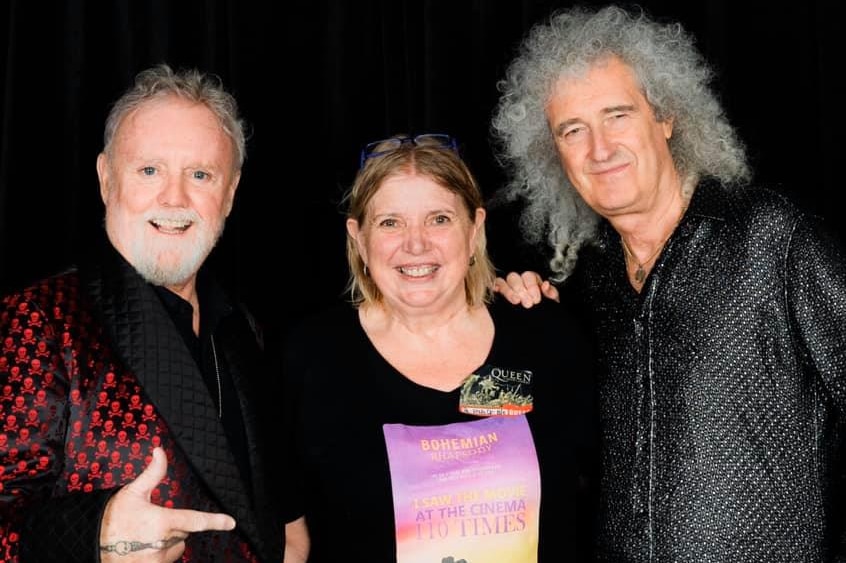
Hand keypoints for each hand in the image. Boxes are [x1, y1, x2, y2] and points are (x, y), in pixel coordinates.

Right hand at [99, 447, 235, 561]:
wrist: (90, 543)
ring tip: (144, 538)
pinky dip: (157, 555)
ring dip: (166, 544)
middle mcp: (163, 543)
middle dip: (174, 529)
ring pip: (175, 549)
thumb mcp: (132, 492)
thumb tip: (160, 451)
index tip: (231, 522)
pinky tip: (142, 549)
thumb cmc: (112, 517)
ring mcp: (157, 560)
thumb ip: (152, 474)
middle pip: (183, 534)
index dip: (215, 521)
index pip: (195, 520)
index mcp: (162, 522)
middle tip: (152, 524)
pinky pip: (164, 561)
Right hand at [493, 271, 558, 307]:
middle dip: (521, 289)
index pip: (529, 276)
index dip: (532, 286)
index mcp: (531, 282)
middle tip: (527, 303)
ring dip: (509, 291)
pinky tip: (497, 293)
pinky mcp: (497, 295)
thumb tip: (546, 285)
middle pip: (514, 277)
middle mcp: (518, 283)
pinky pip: (493, 286)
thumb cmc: (543, 313)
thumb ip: (551, 293)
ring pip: (503, 282)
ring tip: (516, 301)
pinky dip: (494, 288)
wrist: (537, 328)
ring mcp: (507, 288)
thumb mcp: (550, 304)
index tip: (536, 299)